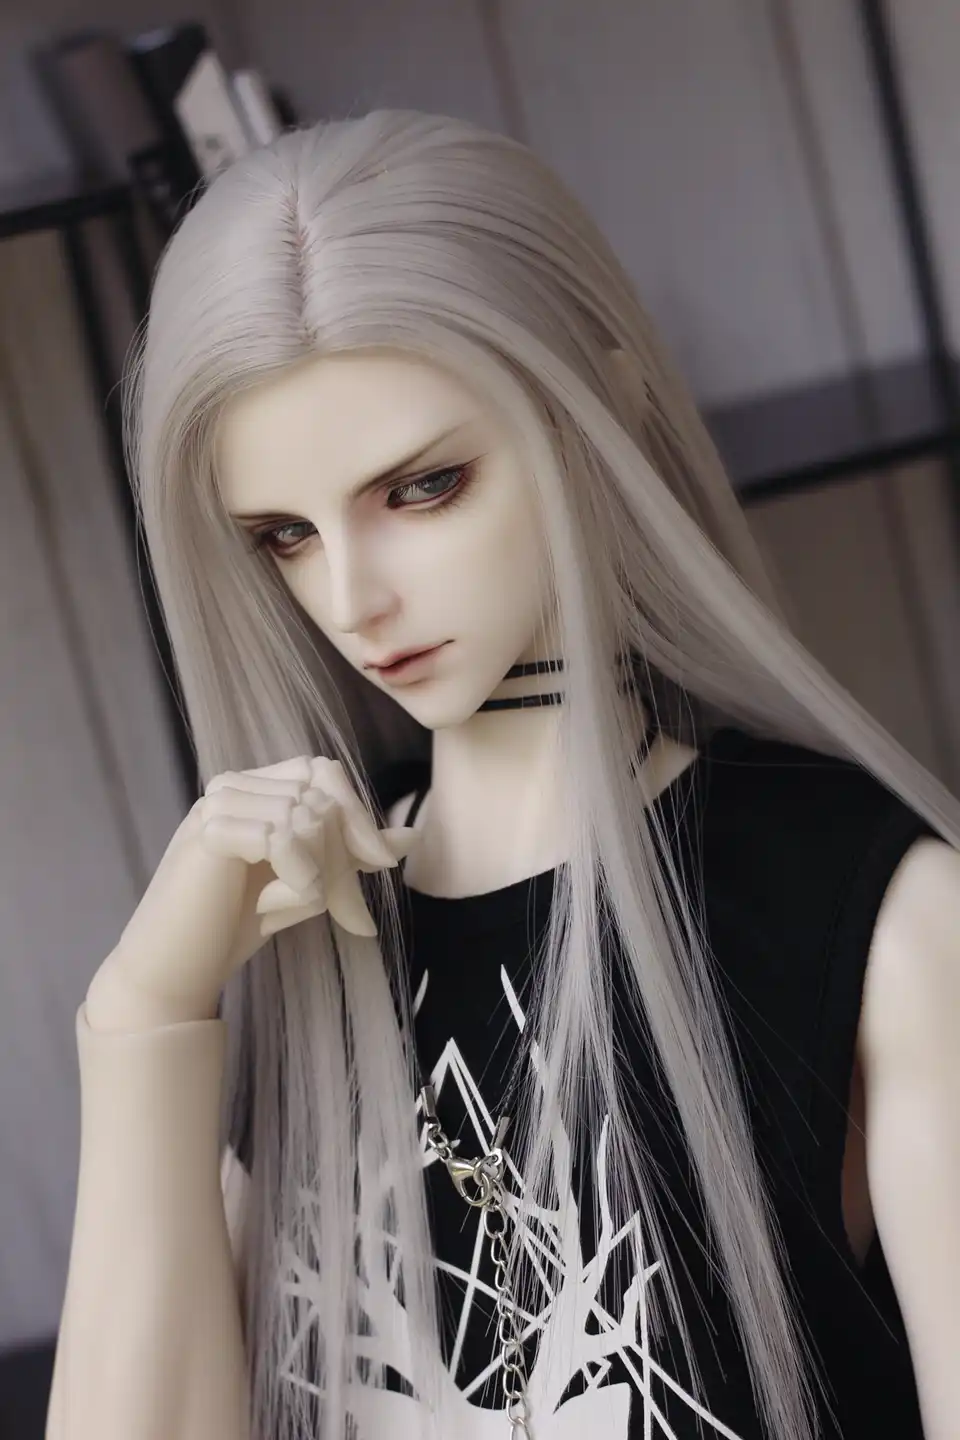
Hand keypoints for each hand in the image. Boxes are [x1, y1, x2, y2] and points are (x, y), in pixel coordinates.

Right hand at [87, 756, 415, 1026]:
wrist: (177, 970)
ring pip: (308, 820)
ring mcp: (218, 803)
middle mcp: (234, 784)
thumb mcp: (309, 882)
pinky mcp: (209, 831)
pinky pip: (282, 839)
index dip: (359, 816)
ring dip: (317, 876)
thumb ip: (351, 854)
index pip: (326, 773)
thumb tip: (411, 835)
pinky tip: (269, 906)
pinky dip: (296, 880)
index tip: (381, 865)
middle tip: (344, 913)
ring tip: (286, 907)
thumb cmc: (237, 924)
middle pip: (323, 799)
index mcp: (254, 787)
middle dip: (344, 860)